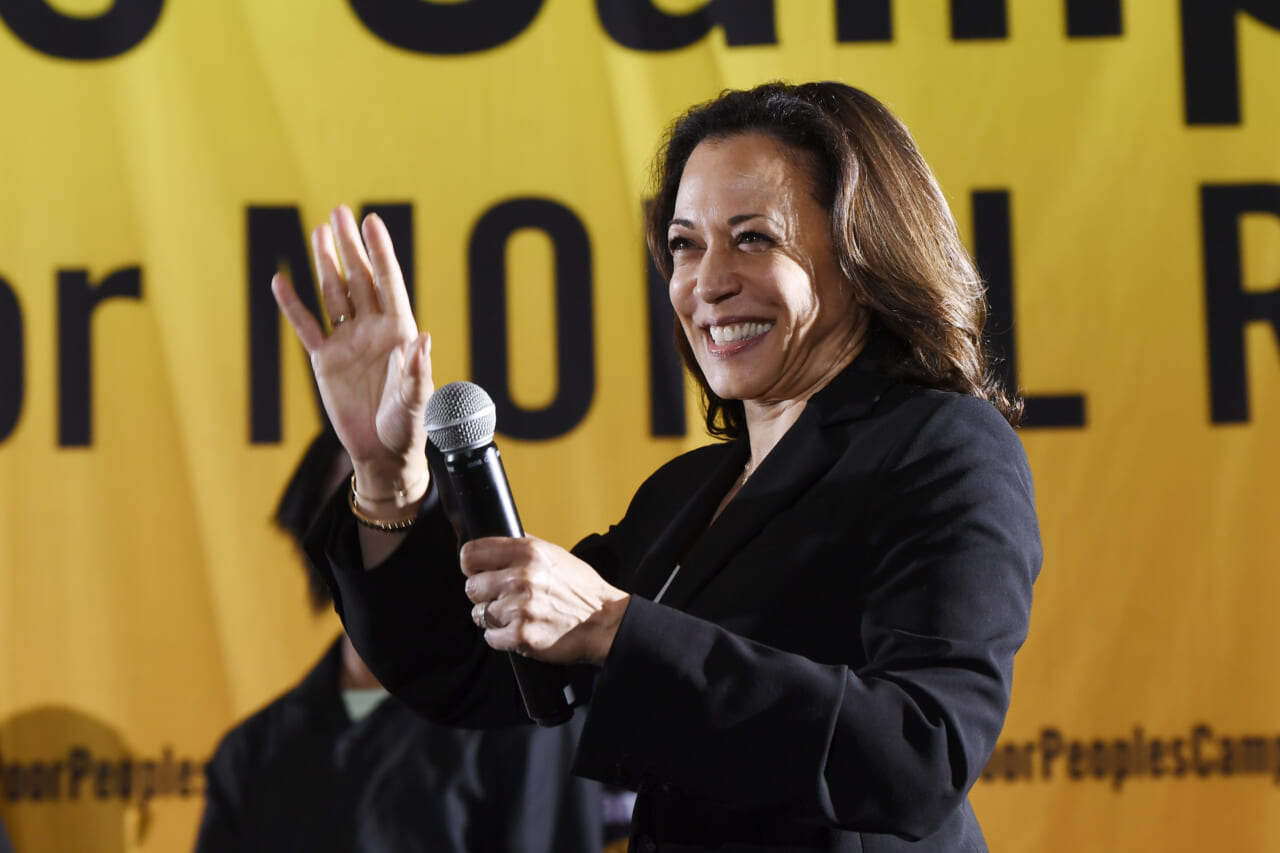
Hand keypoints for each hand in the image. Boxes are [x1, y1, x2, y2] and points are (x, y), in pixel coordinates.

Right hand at [272, 206, 431, 499]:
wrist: (382, 452)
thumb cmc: (409, 426)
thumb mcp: (418, 399)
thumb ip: (419, 370)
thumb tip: (424, 339)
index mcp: (400, 332)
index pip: (389, 283)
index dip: (381, 252)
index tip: (372, 221)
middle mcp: (374, 330)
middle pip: (360, 279)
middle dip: (350, 247)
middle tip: (339, 212)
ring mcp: (348, 341)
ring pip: (334, 294)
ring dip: (326, 264)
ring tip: (318, 231)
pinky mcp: (326, 360)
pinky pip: (306, 327)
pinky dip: (293, 306)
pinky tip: (281, 281)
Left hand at [461, 536, 630, 666]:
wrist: (605, 623)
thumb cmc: (582, 590)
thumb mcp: (556, 555)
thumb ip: (525, 546)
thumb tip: (496, 542)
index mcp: (529, 552)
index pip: (472, 553)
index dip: (471, 565)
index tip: (477, 572)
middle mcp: (522, 577)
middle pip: (471, 586)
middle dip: (483, 594)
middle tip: (502, 598)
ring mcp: (520, 608)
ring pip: (479, 614)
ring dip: (493, 617)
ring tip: (517, 615)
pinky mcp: (521, 636)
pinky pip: (490, 637)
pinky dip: (501, 637)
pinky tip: (520, 630)